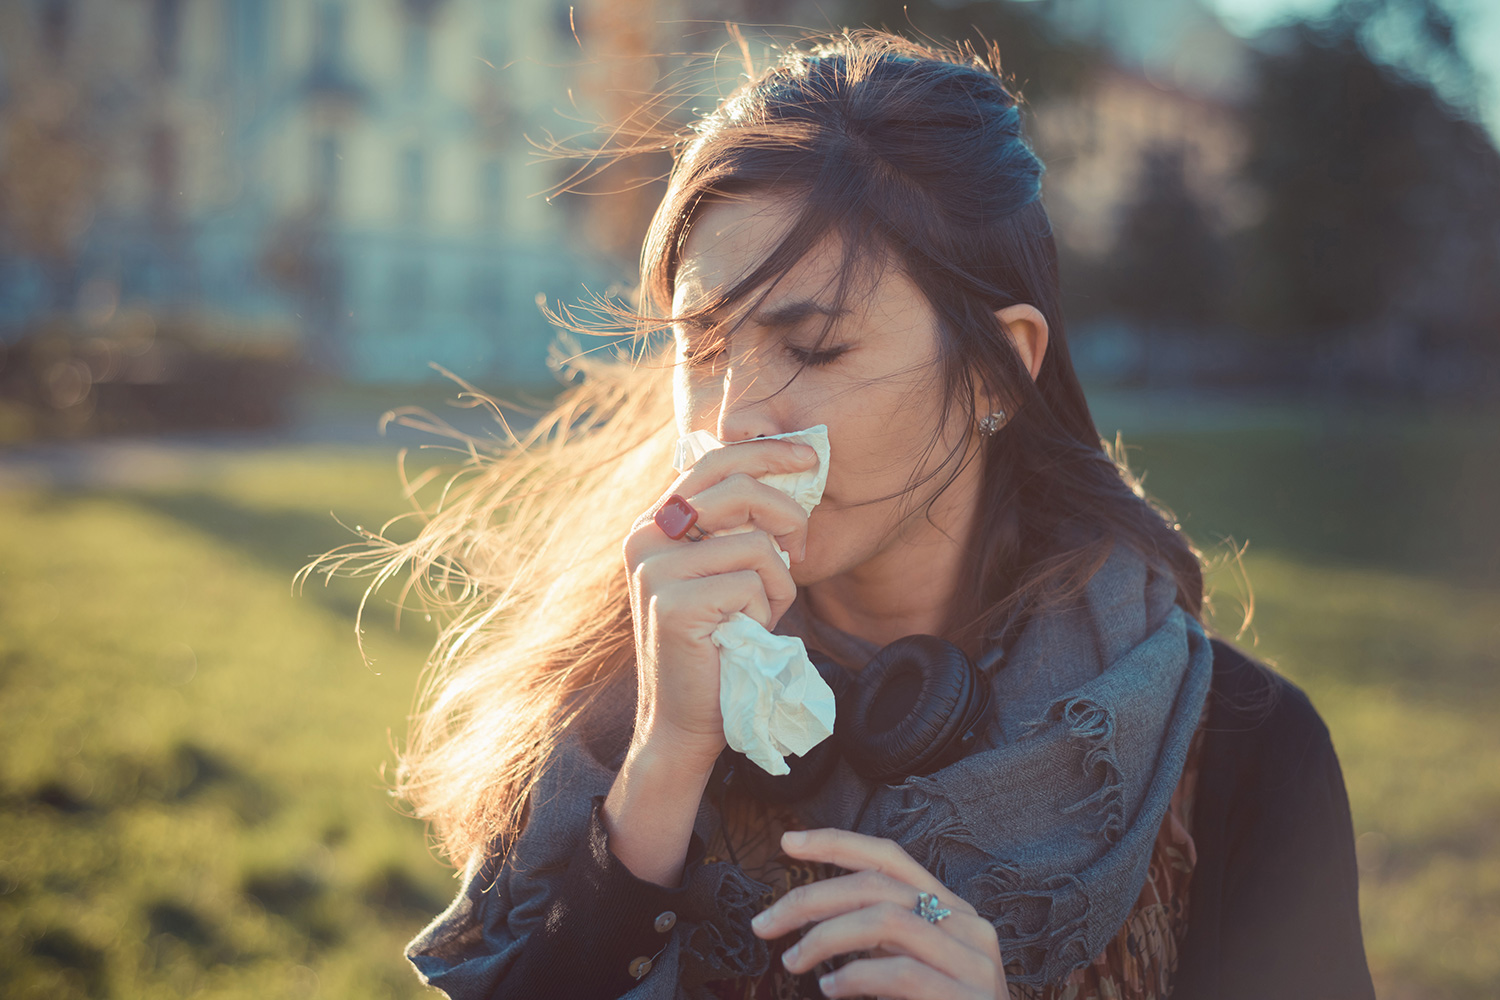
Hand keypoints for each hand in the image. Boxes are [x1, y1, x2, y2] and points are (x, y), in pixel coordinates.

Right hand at [621, 439, 818, 763]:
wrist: (684, 719)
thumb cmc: (718, 643)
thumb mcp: (725, 572)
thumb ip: (739, 527)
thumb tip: (791, 477)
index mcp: (656, 523)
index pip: (712, 462)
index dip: (765, 452)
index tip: (809, 456)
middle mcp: (646, 537)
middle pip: (737, 489)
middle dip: (787, 514)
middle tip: (802, 548)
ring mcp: (655, 569)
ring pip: (755, 546)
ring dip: (776, 584)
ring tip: (757, 615)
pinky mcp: (674, 602)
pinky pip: (751, 585)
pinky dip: (765, 612)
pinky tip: (744, 635)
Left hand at [751, 828, 1007, 999]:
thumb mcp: (912, 966)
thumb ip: (881, 939)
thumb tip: (821, 919)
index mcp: (952, 911)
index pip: (891, 858)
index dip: (838, 843)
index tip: (788, 842)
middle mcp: (968, 927)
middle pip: (877, 886)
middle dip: (810, 898)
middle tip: (764, 923)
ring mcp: (973, 963)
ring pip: (886, 921)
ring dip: (825, 938)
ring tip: (793, 960)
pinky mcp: (968, 998)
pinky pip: (901, 974)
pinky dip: (854, 978)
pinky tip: (829, 988)